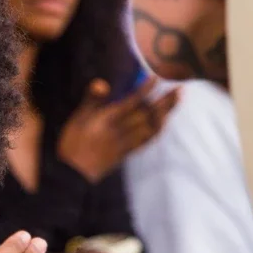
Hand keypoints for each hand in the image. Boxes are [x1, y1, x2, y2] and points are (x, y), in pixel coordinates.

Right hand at [57, 76, 179, 182]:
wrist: (74, 174)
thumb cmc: (72, 143)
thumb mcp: (77, 118)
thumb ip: (91, 100)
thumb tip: (103, 83)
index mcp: (107, 121)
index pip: (130, 102)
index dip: (144, 90)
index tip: (156, 78)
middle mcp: (120, 131)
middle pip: (146, 115)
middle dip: (164, 101)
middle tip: (180, 88)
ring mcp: (125, 143)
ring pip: (150, 127)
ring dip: (166, 114)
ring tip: (177, 101)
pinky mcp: (126, 153)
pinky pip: (146, 140)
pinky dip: (157, 130)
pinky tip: (164, 122)